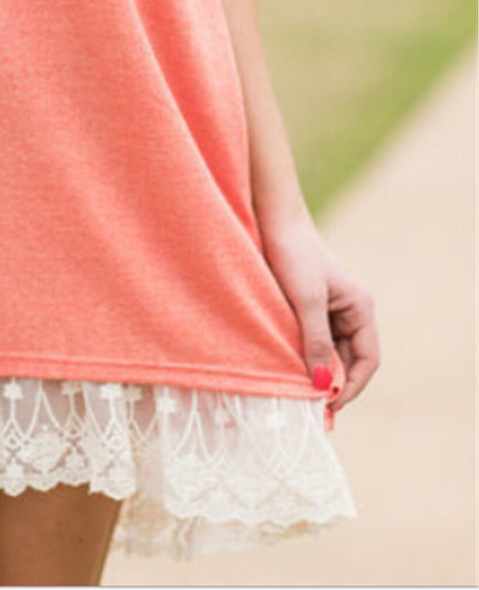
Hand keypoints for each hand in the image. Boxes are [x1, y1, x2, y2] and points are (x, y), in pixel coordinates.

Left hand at [259, 208, 379, 421]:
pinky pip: (310, 343)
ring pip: (326, 355)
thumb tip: (320, 386)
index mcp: (360, 309)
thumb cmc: (293, 254)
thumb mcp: (305, 301)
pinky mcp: (306, 310)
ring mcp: (328, 313)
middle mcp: (349, 313)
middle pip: (347, 362)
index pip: (366, 361)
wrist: (270, 220)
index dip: (350, 387)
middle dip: (331, 387)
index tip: (328, 407)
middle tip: (310, 414)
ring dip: (314, 375)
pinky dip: (301, 359)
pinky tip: (286, 373)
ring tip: (296, 399)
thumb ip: (314, 342)